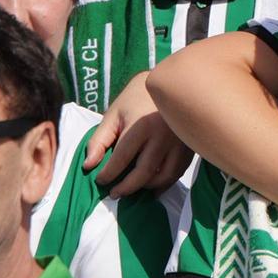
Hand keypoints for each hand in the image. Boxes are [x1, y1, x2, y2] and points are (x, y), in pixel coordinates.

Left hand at [83, 70, 193, 197]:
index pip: (121, 159)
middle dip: (126, 187)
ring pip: (163, 177)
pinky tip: (153, 186)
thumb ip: (99, 140)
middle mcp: (162, 136)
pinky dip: (165, 183)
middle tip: (114, 194)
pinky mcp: (189, 146)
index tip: (100, 181)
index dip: (108, 174)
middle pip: (143, 173)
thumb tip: (88, 166)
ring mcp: (179, 143)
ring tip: (133, 188)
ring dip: (146, 188)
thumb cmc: (136, 99)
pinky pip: (177, 172)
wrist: (169, 83)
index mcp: (141, 126)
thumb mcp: (114, 115)